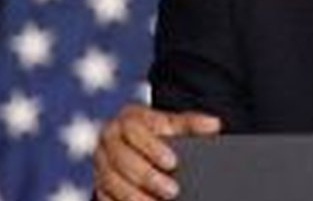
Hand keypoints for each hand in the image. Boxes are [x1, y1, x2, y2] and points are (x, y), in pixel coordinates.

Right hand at [94, 103, 220, 200]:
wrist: (137, 145)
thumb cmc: (159, 131)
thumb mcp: (174, 124)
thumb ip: (191, 123)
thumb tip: (213, 124)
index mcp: (127, 120)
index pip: (135, 131)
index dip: (153, 148)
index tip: (173, 163)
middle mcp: (109, 140)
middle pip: (122, 160)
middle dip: (148, 177)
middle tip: (172, 191)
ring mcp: (101, 163)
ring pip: (111, 182)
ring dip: (135, 196)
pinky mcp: (99, 184)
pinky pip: (106, 197)